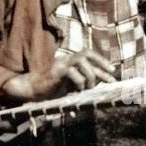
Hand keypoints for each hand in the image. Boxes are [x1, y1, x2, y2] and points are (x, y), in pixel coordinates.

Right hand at [0, 49, 115, 103]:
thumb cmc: (51, 89)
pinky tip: (78, 90)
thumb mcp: (71, 86)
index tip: (112, 70)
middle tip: (111, 79)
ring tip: (88, 87)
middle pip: (88, 56)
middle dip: (102, 67)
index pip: (89, 55)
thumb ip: (84, 84)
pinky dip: (79, 81)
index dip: (102, 61)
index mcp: (71, 61)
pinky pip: (72, 72)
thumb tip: (98, 87)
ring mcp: (61, 63)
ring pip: (82, 61)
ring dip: (90, 76)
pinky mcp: (56, 71)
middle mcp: (67, 59)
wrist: (33, 90)